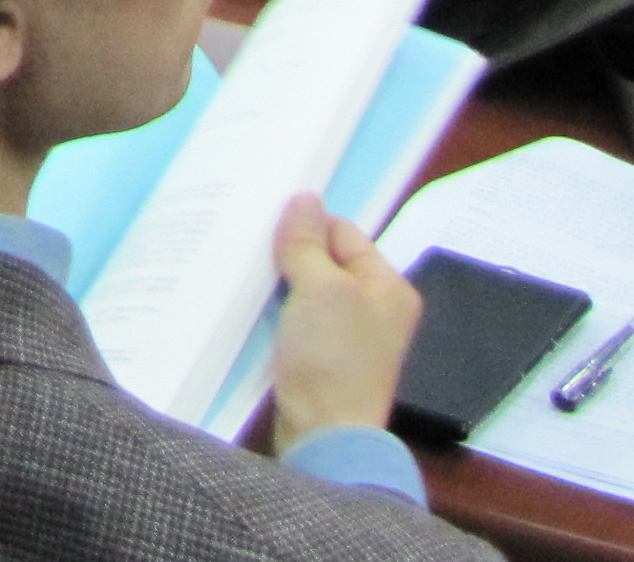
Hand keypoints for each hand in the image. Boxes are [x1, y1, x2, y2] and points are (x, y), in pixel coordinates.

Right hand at [265, 196, 421, 451]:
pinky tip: (254, 304)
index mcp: (388, 286)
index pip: (345, 233)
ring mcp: (351, 336)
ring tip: (246, 267)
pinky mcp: (326, 359)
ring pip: (311, 290)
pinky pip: (302, 319)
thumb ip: (307, 242)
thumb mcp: (319, 289)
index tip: (264, 217)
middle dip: (292, 251)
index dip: (308, 224)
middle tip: (249, 238)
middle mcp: (376, 308)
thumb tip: (304, 197)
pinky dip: (281, 309)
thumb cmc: (331, 357)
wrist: (325, 436)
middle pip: (328, 261)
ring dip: (283, 280)